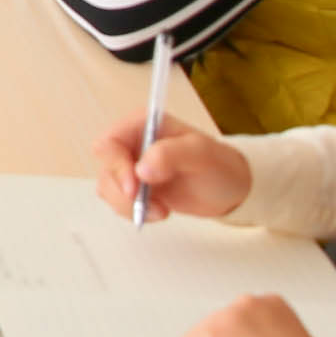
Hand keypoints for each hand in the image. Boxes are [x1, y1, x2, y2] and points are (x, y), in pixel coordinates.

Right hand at [91, 115, 252, 221]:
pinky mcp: (134, 187)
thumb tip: (142, 169)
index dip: (116, 167)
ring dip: (129, 206)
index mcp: (143, 125)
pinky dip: (133, 212)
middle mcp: (132, 143)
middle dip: (123, 192)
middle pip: (106, 168)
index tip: (135, 189)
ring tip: (162, 211)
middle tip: (151, 206)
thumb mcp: (201, 155)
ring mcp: (131, 166)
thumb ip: (171, 154)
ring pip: (108, 188)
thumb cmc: (219, 166)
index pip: (109, 143)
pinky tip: (160, 211)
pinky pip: (118, 201)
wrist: (229, 189)